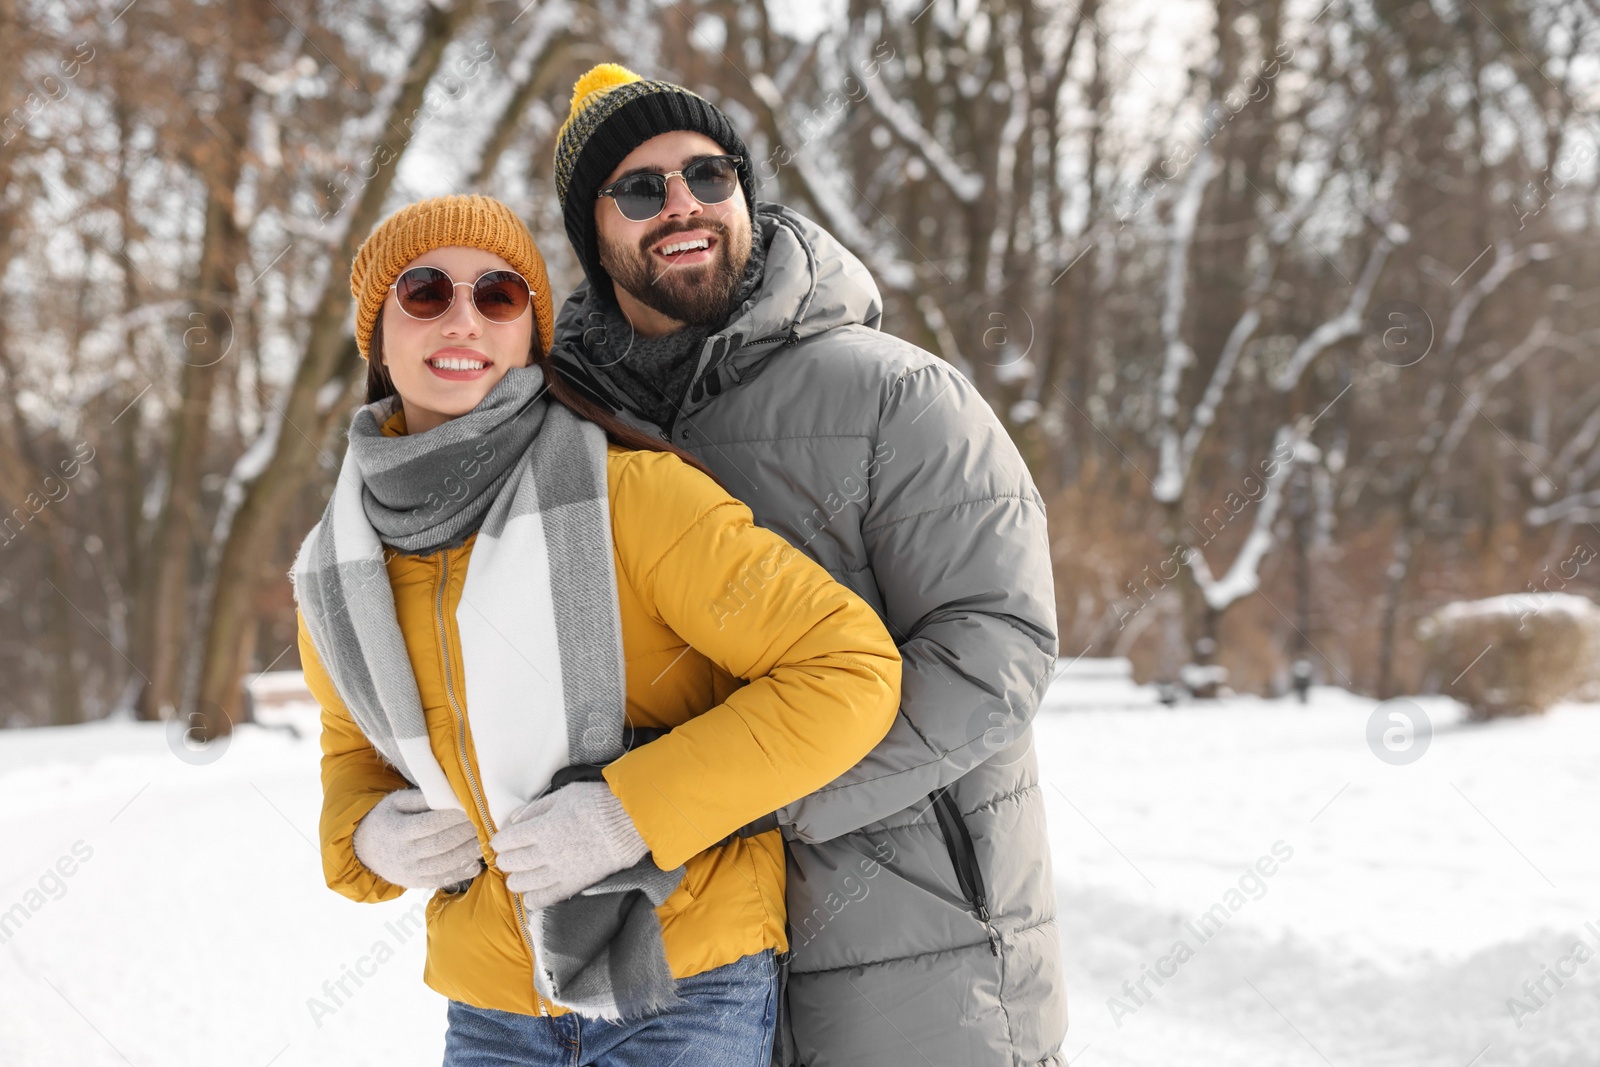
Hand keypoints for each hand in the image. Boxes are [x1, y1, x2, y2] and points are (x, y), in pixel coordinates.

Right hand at [352, 788, 483, 889]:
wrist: (365, 850)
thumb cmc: (387, 818)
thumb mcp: (396, 801)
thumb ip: (421, 798)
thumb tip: (450, 794)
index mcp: (397, 831)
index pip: (431, 824)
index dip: (454, 816)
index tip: (472, 806)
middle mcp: (403, 855)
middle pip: (442, 844)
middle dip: (467, 832)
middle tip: (485, 821)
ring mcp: (410, 872)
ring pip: (445, 864)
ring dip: (469, 852)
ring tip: (486, 839)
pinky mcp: (416, 883)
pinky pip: (442, 879)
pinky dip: (462, 872)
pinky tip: (477, 862)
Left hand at [489, 781, 649, 908]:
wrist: (628, 824)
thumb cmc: (597, 803)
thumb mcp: (564, 795)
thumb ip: (536, 808)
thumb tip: (513, 819)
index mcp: (541, 828)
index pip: (506, 841)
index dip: (500, 841)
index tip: (503, 840)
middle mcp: (545, 852)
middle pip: (511, 863)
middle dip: (506, 859)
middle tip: (510, 855)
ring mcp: (558, 871)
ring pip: (522, 884)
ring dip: (516, 879)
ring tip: (520, 874)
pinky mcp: (572, 885)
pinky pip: (544, 899)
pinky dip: (532, 899)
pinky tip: (532, 893)